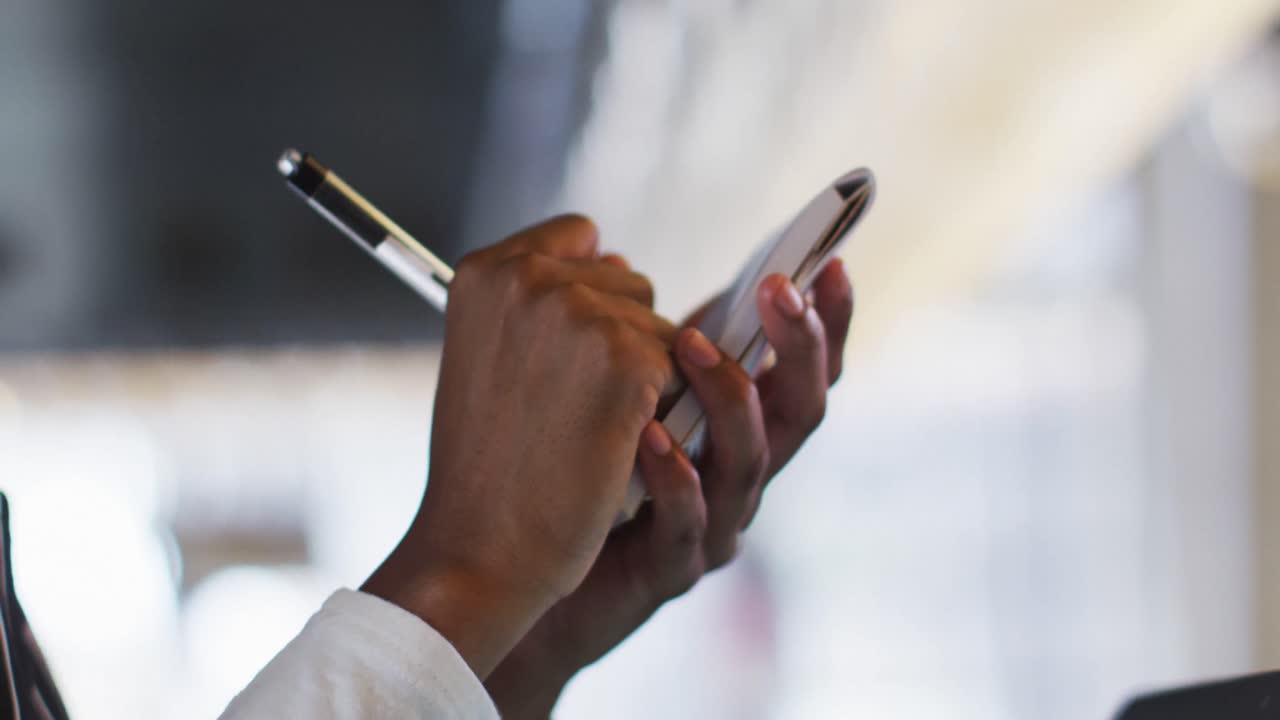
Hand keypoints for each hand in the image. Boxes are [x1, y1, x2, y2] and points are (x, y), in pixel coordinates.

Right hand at [361, 215, 678, 678]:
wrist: (482, 546)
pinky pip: (683, 369)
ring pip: (662, 329)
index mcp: (486, 270)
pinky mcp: (628, 360)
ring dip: (644, 379)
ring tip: (584, 427)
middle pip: (630, 282)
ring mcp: (578, 315)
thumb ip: (541, 298)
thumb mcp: (490, 354)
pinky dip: (660, 410)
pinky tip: (612, 442)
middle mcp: (527, 277)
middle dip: (621, 341)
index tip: (559, 356)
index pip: (580, 237)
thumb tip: (618, 260)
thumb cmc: (488, 462)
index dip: (586, 298)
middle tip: (566, 407)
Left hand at [485, 260, 854, 717]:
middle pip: (800, 411)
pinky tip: (648, 435)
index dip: (827, 321)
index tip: (829, 263)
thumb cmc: (571, 471)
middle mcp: (737, 474)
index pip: (800, 370)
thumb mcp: (610, 399)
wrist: (517, 572)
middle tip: (776, 290)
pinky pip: (687, 527)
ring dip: (729, 397)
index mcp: (734, 427)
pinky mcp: (667, 570)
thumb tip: (622, 265)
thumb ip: (635, 347)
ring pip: (750, 464)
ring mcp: (711, 525)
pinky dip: (676, 478)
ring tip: (689, 345)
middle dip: (798, 346)